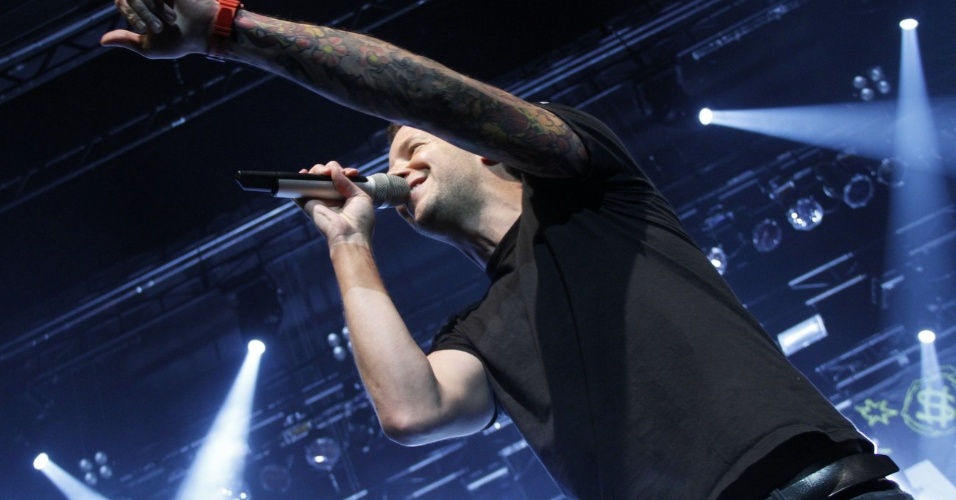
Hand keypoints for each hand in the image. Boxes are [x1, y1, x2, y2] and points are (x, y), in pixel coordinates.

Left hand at [99, 0, 218, 58]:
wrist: (205, 31)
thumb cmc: (178, 42)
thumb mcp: (149, 47)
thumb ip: (126, 41)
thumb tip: (102, 41)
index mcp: (139, 9)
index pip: (121, 2)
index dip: (130, 14)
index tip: (144, 29)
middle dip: (143, 12)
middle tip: (160, 27)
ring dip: (154, 7)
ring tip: (172, 19)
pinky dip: (162, 1)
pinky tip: (174, 6)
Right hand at [296, 162, 375, 247]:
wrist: (349, 235)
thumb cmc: (360, 220)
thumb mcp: (361, 196)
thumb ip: (347, 182)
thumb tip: (334, 170)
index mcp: (346, 195)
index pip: (341, 176)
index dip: (344, 171)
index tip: (352, 173)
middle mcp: (332, 197)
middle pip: (326, 175)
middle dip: (330, 168)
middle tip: (333, 173)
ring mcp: (320, 200)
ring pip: (314, 179)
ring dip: (317, 170)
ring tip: (323, 173)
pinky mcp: (308, 204)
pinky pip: (300, 190)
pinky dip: (299, 180)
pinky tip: (304, 173)